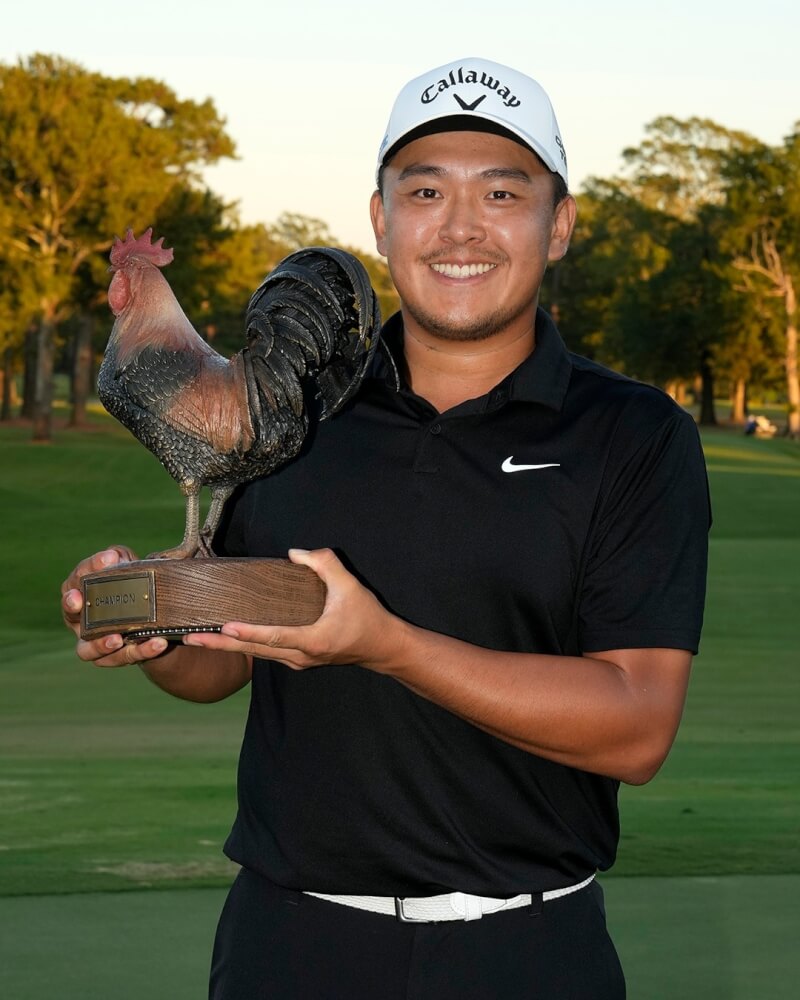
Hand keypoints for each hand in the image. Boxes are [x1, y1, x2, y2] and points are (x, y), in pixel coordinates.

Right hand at [60, 546, 168, 666]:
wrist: (151, 618)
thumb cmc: (129, 586)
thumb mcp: (126, 566)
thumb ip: (120, 557)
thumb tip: (113, 556)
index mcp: (79, 595)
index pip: (76, 579)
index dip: (86, 569)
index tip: (103, 560)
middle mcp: (79, 621)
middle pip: (69, 615)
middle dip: (71, 607)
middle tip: (78, 600)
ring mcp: (94, 643)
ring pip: (88, 650)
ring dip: (101, 645)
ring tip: (118, 639)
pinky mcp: (116, 657)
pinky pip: (124, 658)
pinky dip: (141, 651)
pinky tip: (158, 642)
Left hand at [183, 548, 404, 671]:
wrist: (383, 647)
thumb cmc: (368, 618)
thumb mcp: (350, 586)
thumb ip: (325, 564)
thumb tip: (295, 553)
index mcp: (313, 640)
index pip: (274, 636)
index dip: (249, 632)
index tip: (224, 628)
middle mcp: (301, 656)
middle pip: (254, 651)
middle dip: (221, 645)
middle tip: (191, 639)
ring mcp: (298, 660)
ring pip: (257, 654)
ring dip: (227, 648)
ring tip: (198, 640)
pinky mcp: (298, 659)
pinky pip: (265, 653)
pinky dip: (244, 646)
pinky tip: (227, 639)